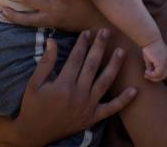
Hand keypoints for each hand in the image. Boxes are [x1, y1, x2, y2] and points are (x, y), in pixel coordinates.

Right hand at [0, 28, 136, 145]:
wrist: (34, 134)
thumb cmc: (32, 106)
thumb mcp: (34, 84)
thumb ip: (45, 62)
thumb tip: (52, 40)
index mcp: (62, 85)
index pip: (76, 59)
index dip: (82, 43)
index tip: (87, 31)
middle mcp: (78, 95)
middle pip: (92, 66)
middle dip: (99, 47)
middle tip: (106, 32)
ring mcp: (87, 107)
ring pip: (104, 82)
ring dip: (114, 66)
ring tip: (121, 51)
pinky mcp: (92, 118)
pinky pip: (111, 109)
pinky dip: (123, 101)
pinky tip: (134, 90)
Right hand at [141, 38, 166, 81]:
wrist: (150, 39)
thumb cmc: (149, 47)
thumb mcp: (151, 59)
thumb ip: (152, 67)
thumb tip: (150, 75)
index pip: (166, 71)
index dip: (158, 75)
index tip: (149, 74)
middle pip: (165, 75)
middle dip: (155, 78)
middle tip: (147, 75)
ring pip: (162, 76)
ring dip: (153, 77)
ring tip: (146, 74)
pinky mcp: (162, 63)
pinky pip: (158, 74)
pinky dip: (151, 75)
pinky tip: (146, 72)